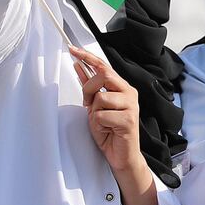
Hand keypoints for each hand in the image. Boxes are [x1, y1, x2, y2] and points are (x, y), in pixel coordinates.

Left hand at [69, 45, 143, 175]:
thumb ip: (90, 87)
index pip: (104, 66)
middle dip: (89, 88)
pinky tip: (107, 129)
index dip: (88, 57)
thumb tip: (79, 67)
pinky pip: (102, 115)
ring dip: (94, 113)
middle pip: (103, 75)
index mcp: (122, 88)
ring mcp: (131, 105)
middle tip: (87, 103)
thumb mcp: (95, 106)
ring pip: (100, 98)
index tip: (73, 49)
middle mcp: (129, 93)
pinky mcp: (129, 119)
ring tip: (102, 122)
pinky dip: (98, 124)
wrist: (121, 155)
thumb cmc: (110, 131)